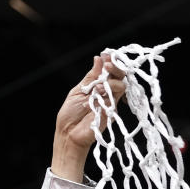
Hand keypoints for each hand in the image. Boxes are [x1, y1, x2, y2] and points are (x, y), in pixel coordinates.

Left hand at [51, 54, 125, 181]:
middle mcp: (106, 92)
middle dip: (116, 67)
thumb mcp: (78, 91)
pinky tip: (98, 93)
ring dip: (111, 80)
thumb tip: (98, 58)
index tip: (107, 54)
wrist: (68, 134)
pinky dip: (109, 91)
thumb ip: (90, 77)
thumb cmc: (70, 115)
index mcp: (97, 86)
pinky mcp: (112, 111)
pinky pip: (117, 97)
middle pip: (119, 75)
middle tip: (108, 64)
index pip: (109, 71)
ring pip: (121, 84)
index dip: (110, 61)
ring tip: (97, 86)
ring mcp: (110, 101)